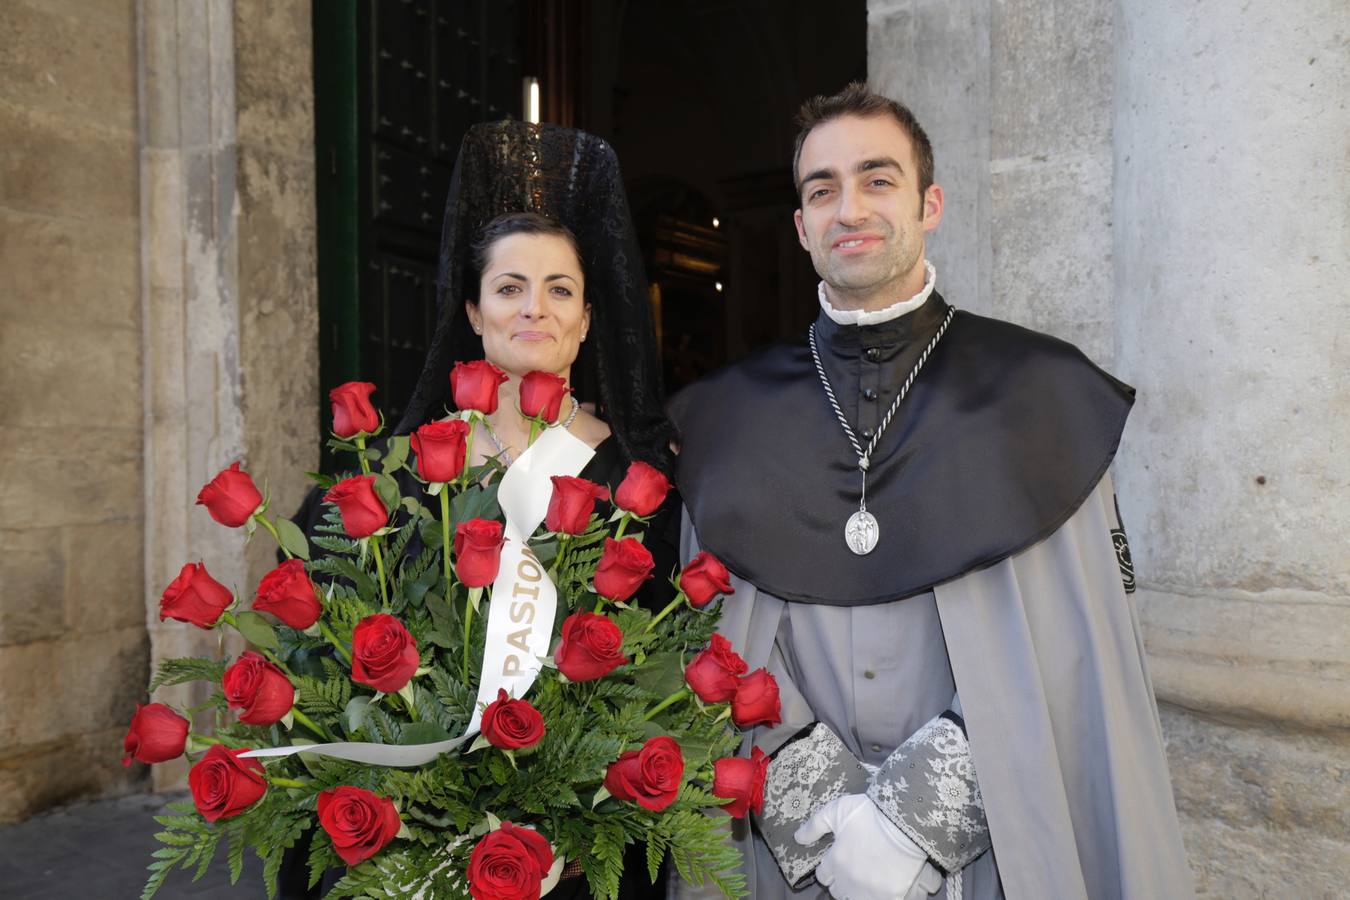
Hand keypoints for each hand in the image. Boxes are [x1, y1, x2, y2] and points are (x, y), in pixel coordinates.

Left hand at [794, 793, 942, 899]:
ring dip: (858, 891)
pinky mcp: (892, 897)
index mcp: (836, 863)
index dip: (828, 867)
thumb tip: (798, 838)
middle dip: (841, 881)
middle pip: (838, 891)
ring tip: (867, 878)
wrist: (905, 822)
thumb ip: (815, 825)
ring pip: (856, 899)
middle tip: (852, 867)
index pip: (823, 875)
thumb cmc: (870, 814)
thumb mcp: (837, 811)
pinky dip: (882, 896)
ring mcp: (871, 892)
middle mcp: (850, 882)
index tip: (836, 858)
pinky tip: (885, 885)